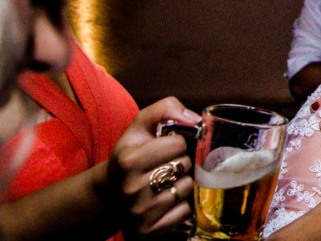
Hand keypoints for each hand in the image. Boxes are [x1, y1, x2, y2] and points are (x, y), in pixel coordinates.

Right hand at [105, 97, 199, 236]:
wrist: (109, 194)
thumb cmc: (130, 156)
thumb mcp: (140, 127)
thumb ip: (166, 109)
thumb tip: (195, 119)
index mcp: (128, 160)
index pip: (178, 144)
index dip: (175, 143)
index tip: (164, 148)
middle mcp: (131, 188)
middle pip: (184, 165)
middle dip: (178, 162)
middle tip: (162, 166)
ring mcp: (139, 212)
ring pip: (186, 188)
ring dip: (180, 183)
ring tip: (162, 183)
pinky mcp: (147, 231)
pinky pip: (184, 211)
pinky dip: (179, 205)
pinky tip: (163, 201)